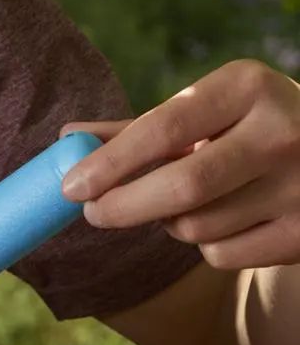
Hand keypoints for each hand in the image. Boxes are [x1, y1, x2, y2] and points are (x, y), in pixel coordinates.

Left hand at [59, 59, 299, 268]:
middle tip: (94, 213)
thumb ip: (139, 130)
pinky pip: (219, 255)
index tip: (71, 186)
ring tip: (192, 202)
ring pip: (194, 228)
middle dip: (122, 207)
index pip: (164, 128)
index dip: (110, 163)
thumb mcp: (206, 115)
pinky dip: (208, 246)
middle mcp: (280, 132)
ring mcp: (298, 186)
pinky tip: (230, 220)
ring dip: (172, 224)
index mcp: (248, 88)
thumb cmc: (245, 133)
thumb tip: (68, 139)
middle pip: (179, 188)